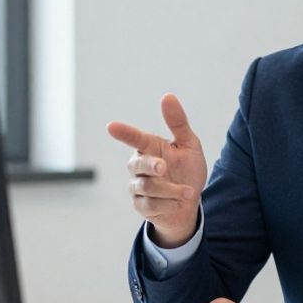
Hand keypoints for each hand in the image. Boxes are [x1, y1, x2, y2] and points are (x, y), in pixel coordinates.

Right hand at [107, 94, 205, 247]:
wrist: (190, 203)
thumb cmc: (188, 170)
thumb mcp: (189, 145)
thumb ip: (178, 123)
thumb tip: (168, 96)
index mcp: (150, 148)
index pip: (135, 138)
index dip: (124, 133)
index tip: (111, 127)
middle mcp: (139, 167)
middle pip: (137, 164)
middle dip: (151, 165)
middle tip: (164, 167)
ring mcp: (137, 187)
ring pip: (146, 187)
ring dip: (171, 189)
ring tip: (189, 192)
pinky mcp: (140, 205)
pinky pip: (150, 205)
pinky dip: (169, 204)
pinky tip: (179, 202)